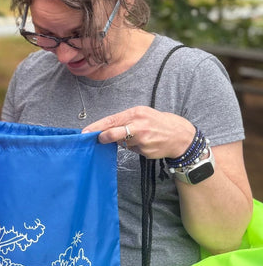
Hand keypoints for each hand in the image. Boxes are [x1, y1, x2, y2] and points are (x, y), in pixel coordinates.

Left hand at [82, 105, 196, 159]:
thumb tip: (105, 129)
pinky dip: (135, 147)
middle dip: (103, 137)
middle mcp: (138, 126)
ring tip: (139, 136)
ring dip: (125, 141)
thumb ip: (124, 120)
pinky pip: (133, 150)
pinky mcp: (145, 151)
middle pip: (113, 134)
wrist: (180, 135)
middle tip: (99, 139)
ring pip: (123, 143)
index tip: (85, 132)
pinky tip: (146, 143)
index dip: (96, 127)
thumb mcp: (142, 113)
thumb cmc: (158, 122)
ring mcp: (142, 140)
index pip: (111, 120)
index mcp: (136, 113)